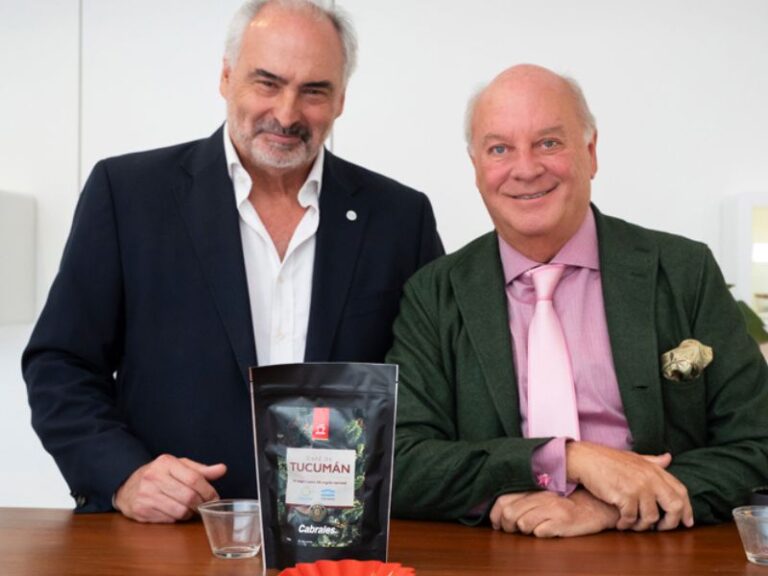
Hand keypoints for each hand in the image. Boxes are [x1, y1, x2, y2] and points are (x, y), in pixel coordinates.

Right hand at [114, 454, 226, 522]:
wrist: (127, 485)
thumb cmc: (159, 474)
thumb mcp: (179, 466)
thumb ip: (201, 469)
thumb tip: (222, 469)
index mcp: (166, 462)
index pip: (194, 478)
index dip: (208, 491)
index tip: (214, 497)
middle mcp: (154, 477)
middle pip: (188, 496)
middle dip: (200, 504)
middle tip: (204, 505)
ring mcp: (146, 494)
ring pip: (179, 511)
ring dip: (190, 513)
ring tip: (190, 508)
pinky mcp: (141, 510)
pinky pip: (168, 519)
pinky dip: (177, 518)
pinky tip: (176, 511)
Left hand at [489, 489, 619, 536]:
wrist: (595, 506)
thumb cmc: (566, 502)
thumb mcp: (544, 496)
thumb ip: (524, 499)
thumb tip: (500, 512)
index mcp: (535, 489)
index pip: (503, 499)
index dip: (495, 514)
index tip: (497, 523)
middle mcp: (542, 497)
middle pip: (510, 513)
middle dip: (507, 526)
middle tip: (511, 530)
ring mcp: (553, 509)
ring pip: (523, 523)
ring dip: (524, 530)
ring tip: (532, 529)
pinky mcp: (564, 522)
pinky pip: (541, 532)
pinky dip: (540, 534)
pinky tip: (547, 530)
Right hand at [566, 441, 692, 530]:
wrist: (585, 459)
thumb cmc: (607, 459)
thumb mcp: (634, 458)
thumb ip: (652, 461)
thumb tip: (669, 458)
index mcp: (654, 469)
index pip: (681, 491)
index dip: (687, 509)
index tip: (687, 521)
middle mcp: (650, 478)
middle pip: (674, 506)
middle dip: (671, 522)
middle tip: (661, 528)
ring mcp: (638, 487)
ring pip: (651, 517)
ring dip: (642, 526)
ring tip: (633, 525)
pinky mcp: (624, 496)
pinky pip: (631, 518)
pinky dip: (626, 524)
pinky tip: (620, 523)